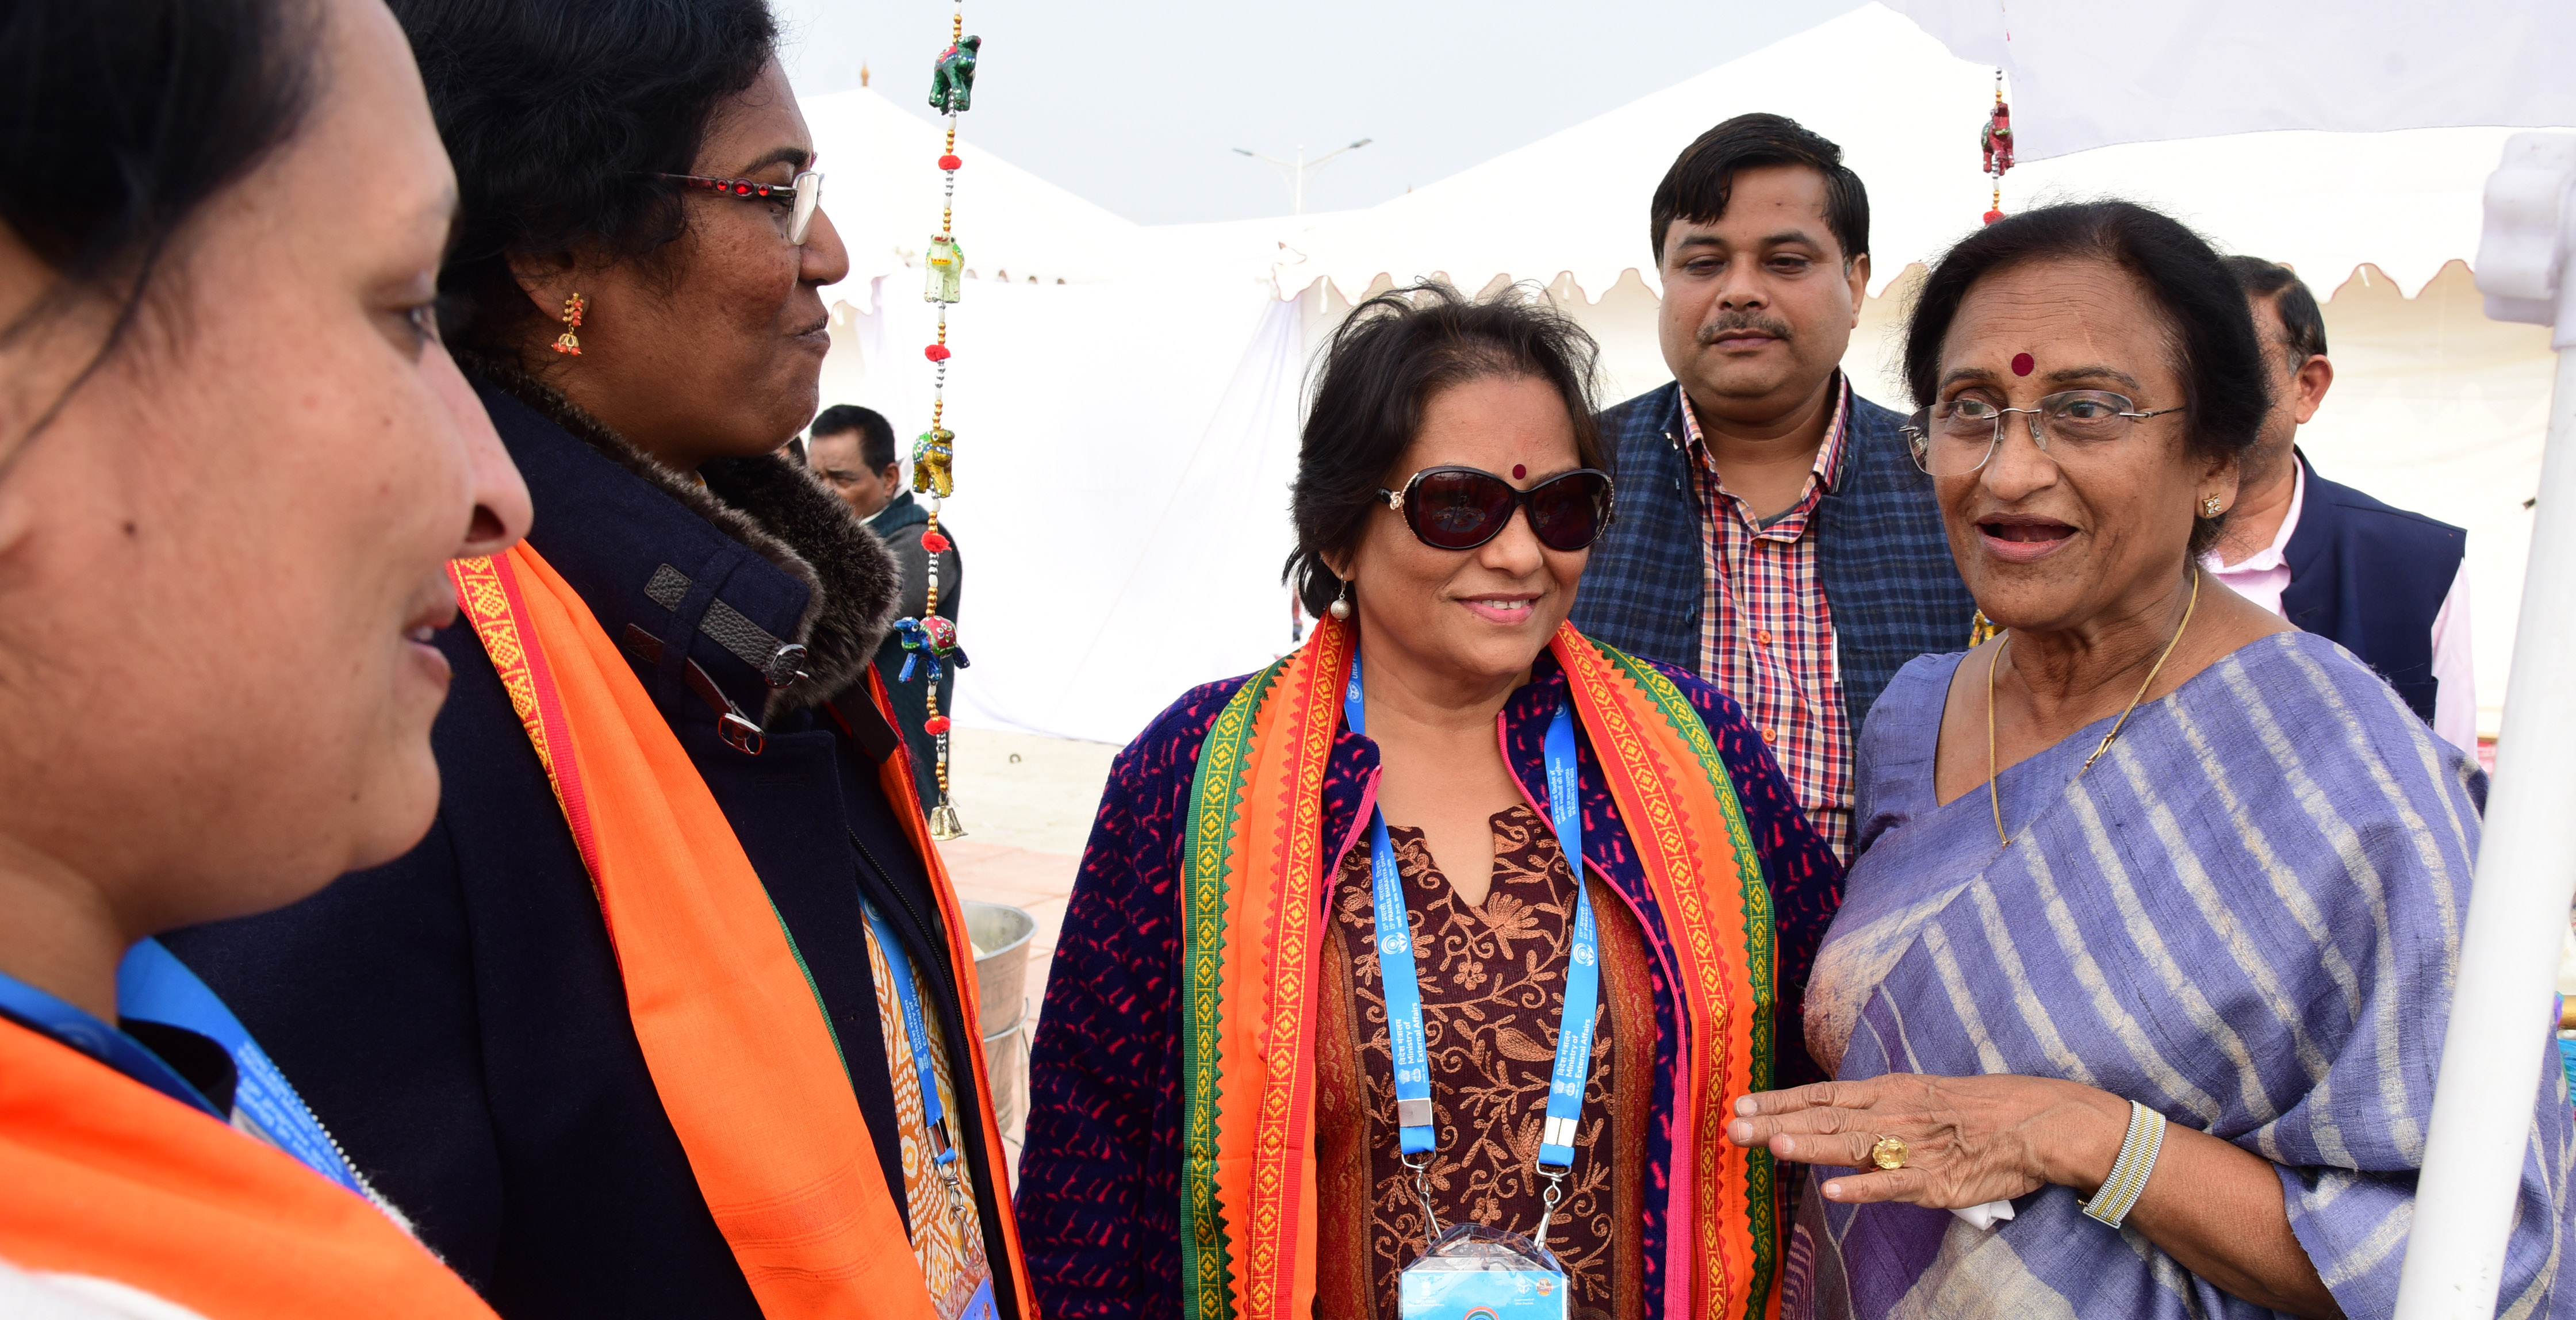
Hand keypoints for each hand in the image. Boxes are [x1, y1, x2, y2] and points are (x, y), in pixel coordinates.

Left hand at [1725, 1073, 2128, 1209]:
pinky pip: (1895, 1185)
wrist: (2038, 1120)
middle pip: (1825, 1120)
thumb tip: (1837, 1113)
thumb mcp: (1922, 1093)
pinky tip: (1833, 1192)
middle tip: (1733, 1128)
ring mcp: (1913, 1147)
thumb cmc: (1981, 1108)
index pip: (1822, 1095)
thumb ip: (1879, 1105)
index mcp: (1889, 1091)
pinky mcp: (1936, 1180)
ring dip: (1810, 1147)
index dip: (1780, 1100)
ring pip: (1852, 1146)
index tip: (1740, 1102)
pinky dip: (1864, 1188)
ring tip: (1771, 1146)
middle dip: (1776, 1123)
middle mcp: (1893, 1114)